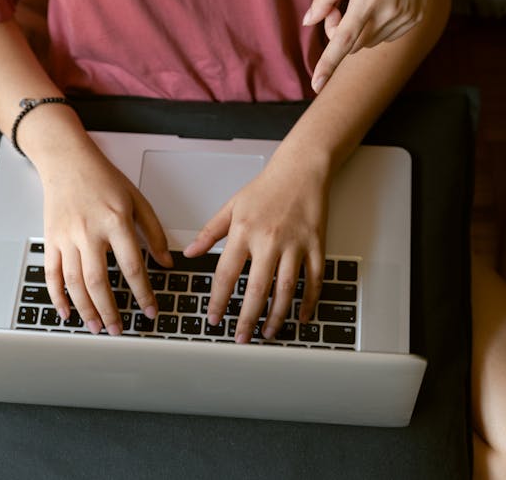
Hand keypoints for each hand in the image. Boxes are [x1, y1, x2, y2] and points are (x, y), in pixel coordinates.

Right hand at [38, 135, 172, 334]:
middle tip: (119, 329)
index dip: (143, 293)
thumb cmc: (103, 178)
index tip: (150, 310)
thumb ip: (153, 231)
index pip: (132, 265)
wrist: (68, 161)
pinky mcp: (51, 239)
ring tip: (97, 326)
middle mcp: (89, 231)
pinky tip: (66, 312)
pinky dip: (57, 296)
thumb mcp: (137, 200)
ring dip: (86, 309)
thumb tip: (166, 261)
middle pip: (99, 281)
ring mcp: (67, 237)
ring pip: (74, 282)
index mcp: (115, 221)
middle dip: (110, 310)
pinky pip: (52, 274)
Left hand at [183, 157, 329, 342]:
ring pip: (286, 290)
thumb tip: (190, 252)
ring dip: (276, 316)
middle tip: (241, 338)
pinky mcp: (316, 245)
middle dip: (247, 318)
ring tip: (268, 332)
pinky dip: (309, 302)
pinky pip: (314, 280)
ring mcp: (295, 244)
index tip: (214, 318)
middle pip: (257, 289)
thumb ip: (210, 231)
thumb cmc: (267, 186)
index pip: (226, 274)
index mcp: (244, 230)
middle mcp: (269, 239)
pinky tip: (302, 316)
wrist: (301, 168)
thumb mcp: (232, 205)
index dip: (218, 300)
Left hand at [303, 0, 444, 91]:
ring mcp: (405, 19)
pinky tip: (381, 2)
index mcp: (367, 1)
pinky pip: (388, 35)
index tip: (316, 85)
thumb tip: (308, 21)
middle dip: (338, 34)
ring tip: (361, 1)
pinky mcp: (416, 19)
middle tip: (335, 9)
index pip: (342, 42)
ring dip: (358, 31)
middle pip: (353, 45)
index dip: (327, 65)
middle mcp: (388, 15)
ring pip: (371, 42)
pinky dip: (376, 28)